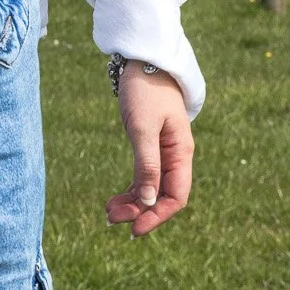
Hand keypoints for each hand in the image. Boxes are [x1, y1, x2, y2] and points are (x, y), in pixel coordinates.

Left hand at [108, 63, 193, 235]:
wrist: (142, 60)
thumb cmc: (145, 90)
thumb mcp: (143, 127)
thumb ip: (147, 164)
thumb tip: (150, 201)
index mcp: (181, 153)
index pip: (177, 196)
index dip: (158, 216)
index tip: (134, 229)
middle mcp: (175, 156)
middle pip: (163, 195)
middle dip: (140, 211)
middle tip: (111, 219)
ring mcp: (163, 151)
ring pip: (152, 188)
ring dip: (133, 202)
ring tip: (108, 212)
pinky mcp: (150, 144)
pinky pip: (144, 176)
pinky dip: (132, 189)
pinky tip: (115, 198)